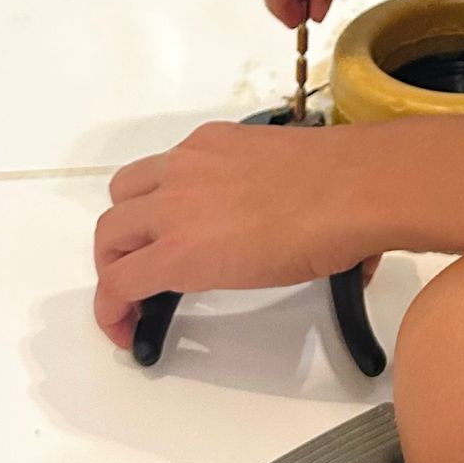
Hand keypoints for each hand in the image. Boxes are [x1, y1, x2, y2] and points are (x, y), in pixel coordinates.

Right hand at [92, 122, 375, 347]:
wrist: (356, 184)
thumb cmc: (320, 244)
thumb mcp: (257, 279)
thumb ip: (214, 276)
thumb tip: (229, 269)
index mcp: (182, 250)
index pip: (117, 283)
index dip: (112, 312)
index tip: (126, 327)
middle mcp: (173, 202)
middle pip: (108, 233)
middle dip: (111, 265)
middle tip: (133, 284)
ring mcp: (190, 162)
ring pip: (126, 187)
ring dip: (130, 216)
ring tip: (155, 232)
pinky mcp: (212, 135)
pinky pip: (170, 157)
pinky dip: (170, 180)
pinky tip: (202, 192)